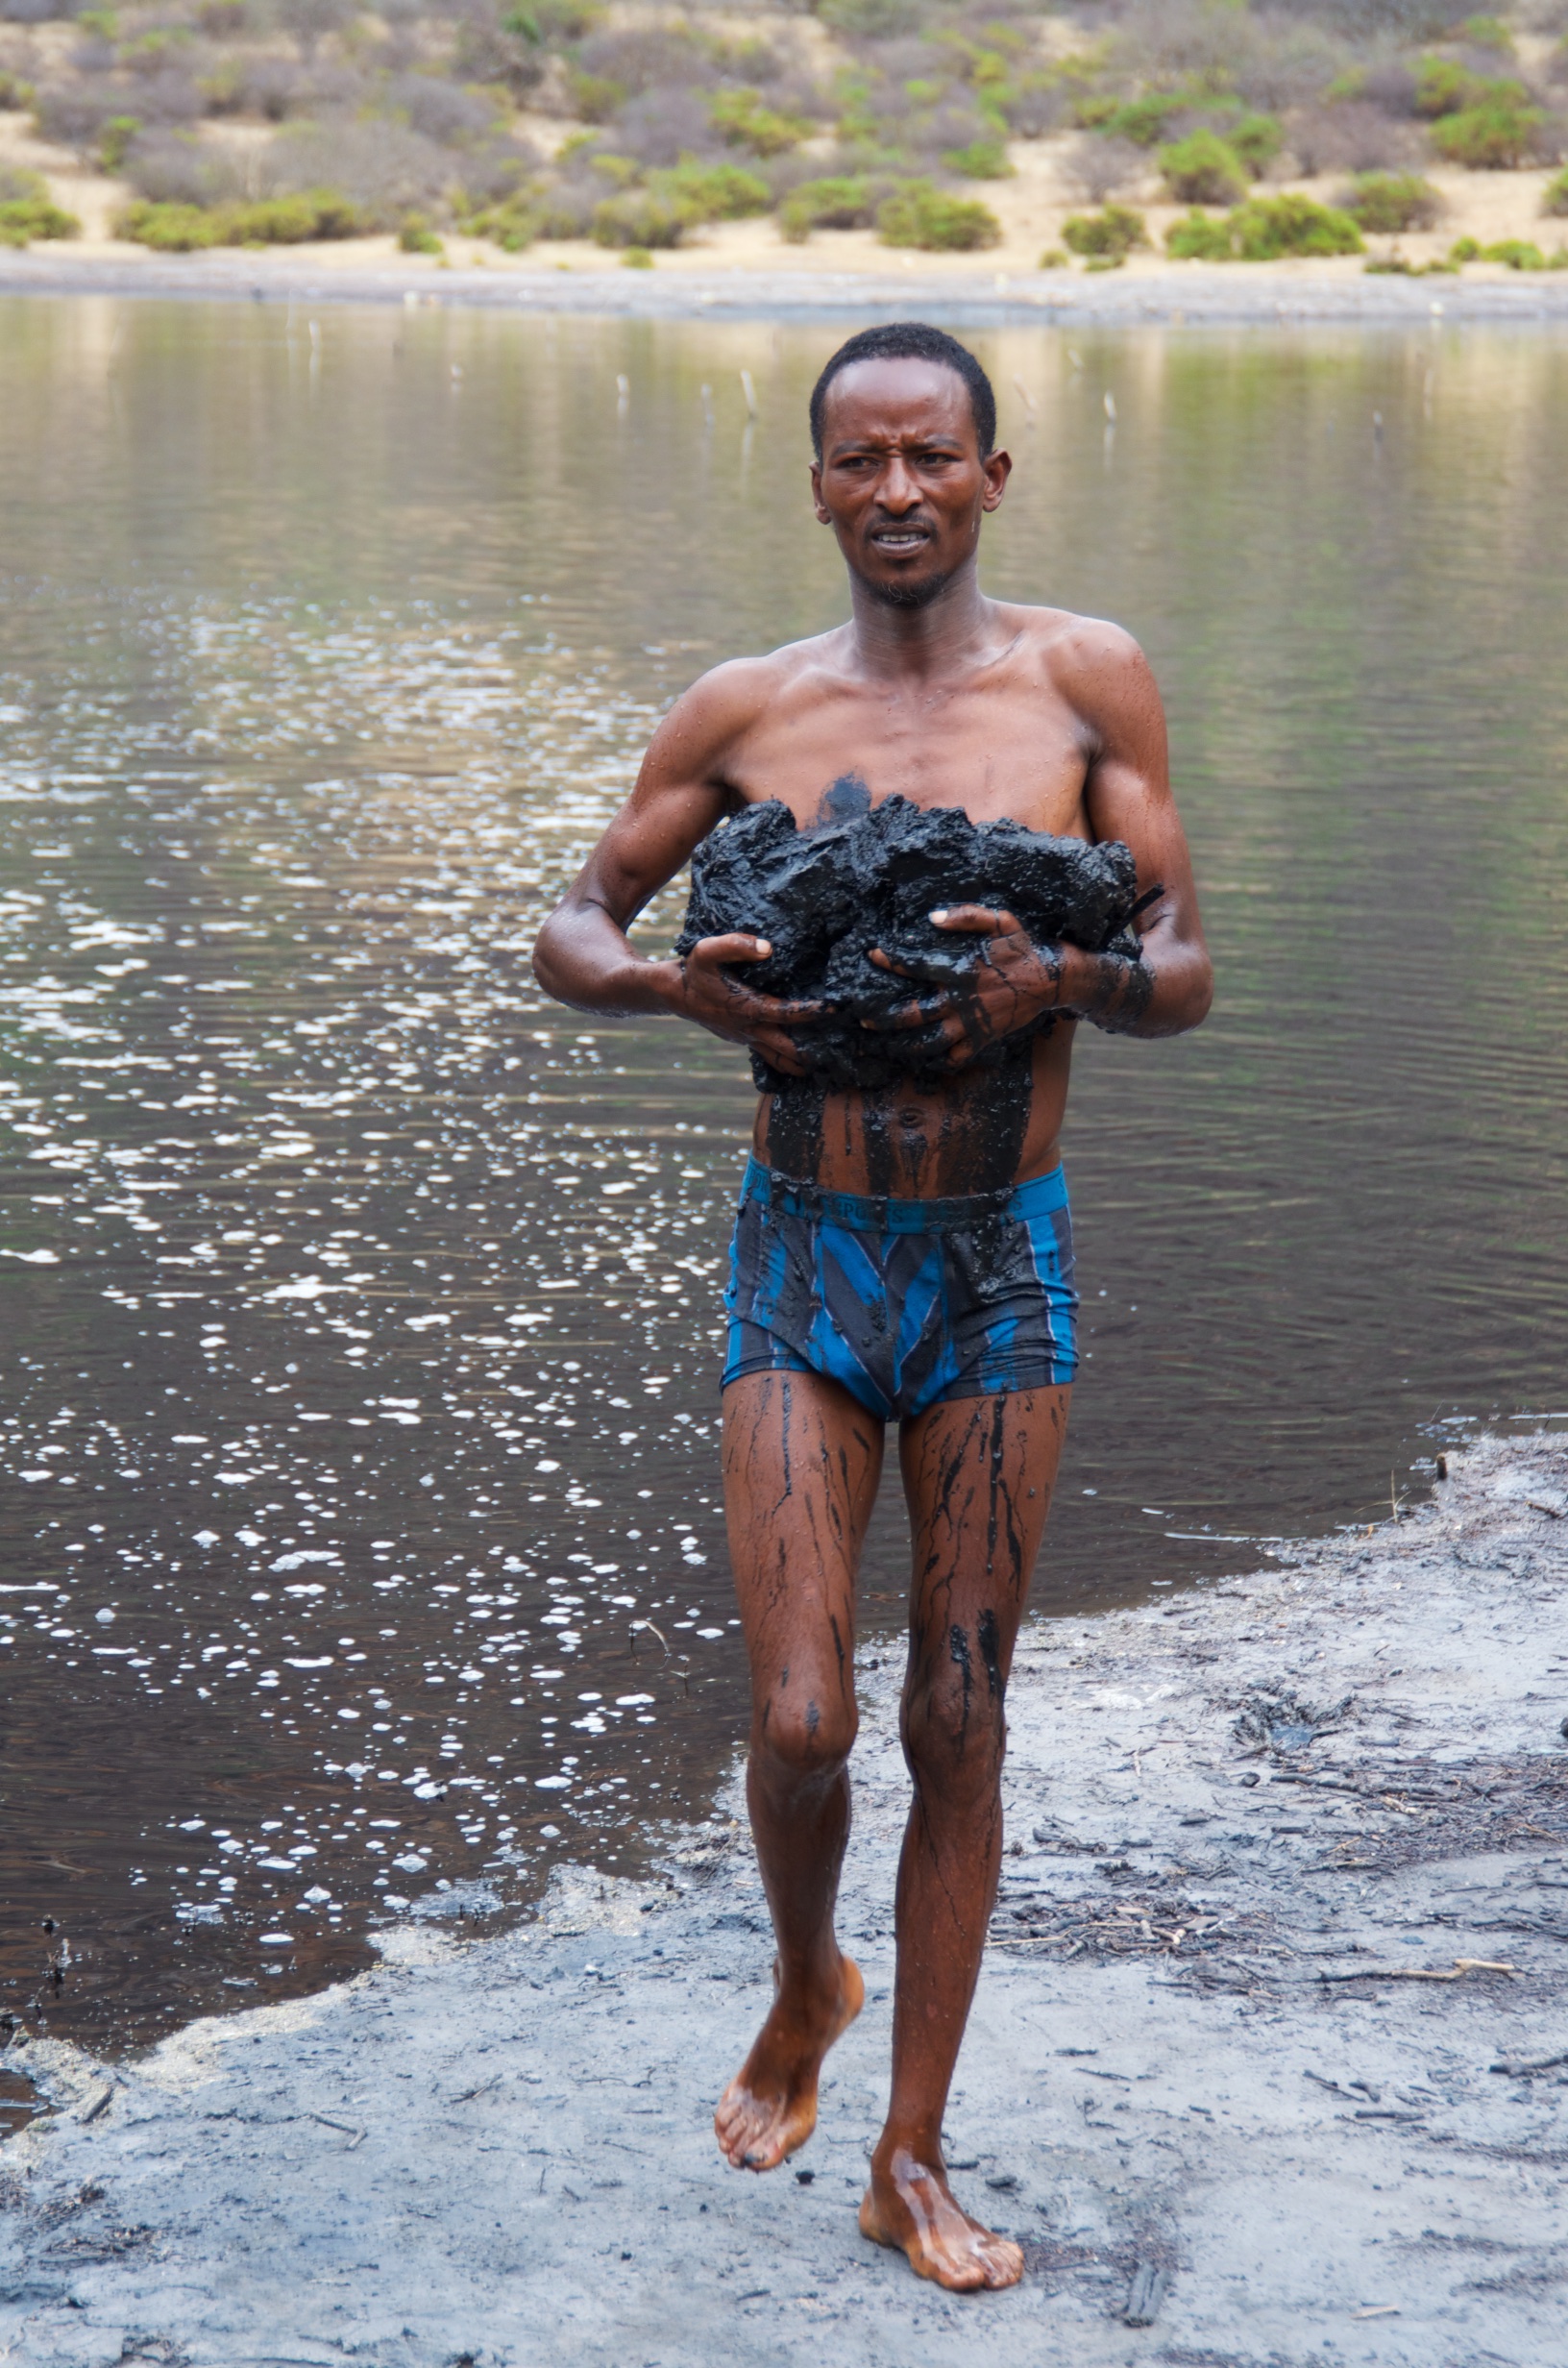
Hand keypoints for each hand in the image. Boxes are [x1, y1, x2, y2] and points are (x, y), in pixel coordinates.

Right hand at [667, 934, 822, 1079]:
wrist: (675, 994)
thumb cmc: (695, 970)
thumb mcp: (708, 950)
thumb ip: (736, 944)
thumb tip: (767, 947)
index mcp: (747, 1008)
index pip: (787, 1014)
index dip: (812, 1011)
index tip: (835, 1008)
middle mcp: (750, 1029)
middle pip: (789, 1050)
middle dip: (815, 1053)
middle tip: (843, 1054)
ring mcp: (747, 1038)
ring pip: (780, 1061)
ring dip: (803, 1065)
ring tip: (830, 1066)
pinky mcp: (744, 1040)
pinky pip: (771, 1057)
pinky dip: (788, 1063)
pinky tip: (805, 1062)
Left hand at [865, 906, 1068, 1071]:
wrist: (1051, 979)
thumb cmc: (1021, 947)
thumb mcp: (999, 921)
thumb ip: (966, 916)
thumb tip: (933, 918)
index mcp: (960, 970)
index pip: (916, 967)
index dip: (891, 961)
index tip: (873, 955)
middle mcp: (960, 1000)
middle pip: (913, 1014)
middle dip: (884, 1018)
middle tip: (864, 1019)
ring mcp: (970, 1023)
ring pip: (929, 1041)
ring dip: (905, 1045)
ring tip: (888, 1045)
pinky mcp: (982, 1038)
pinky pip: (956, 1056)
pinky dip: (939, 1060)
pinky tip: (925, 1059)